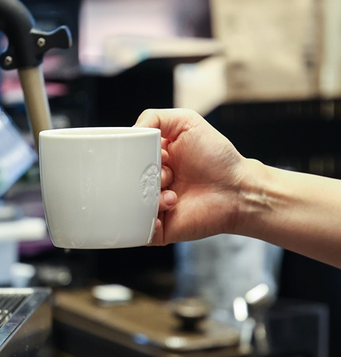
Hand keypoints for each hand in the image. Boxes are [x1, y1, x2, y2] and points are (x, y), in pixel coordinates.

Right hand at [134, 109, 246, 244]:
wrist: (239, 190)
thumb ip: (154, 118)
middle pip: (126, 182)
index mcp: (152, 161)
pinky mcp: (159, 229)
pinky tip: (166, 210)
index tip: (154, 156)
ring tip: (172, 195)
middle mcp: (150, 183)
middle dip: (141, 177)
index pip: (127, 159)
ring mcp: (153, 207)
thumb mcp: (186, 122)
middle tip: (165, 175)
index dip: (134, 156)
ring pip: (129, 205)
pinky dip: (145, 222)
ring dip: (147, 198)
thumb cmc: (217, 157)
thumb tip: (131, 131)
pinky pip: (137, 230)